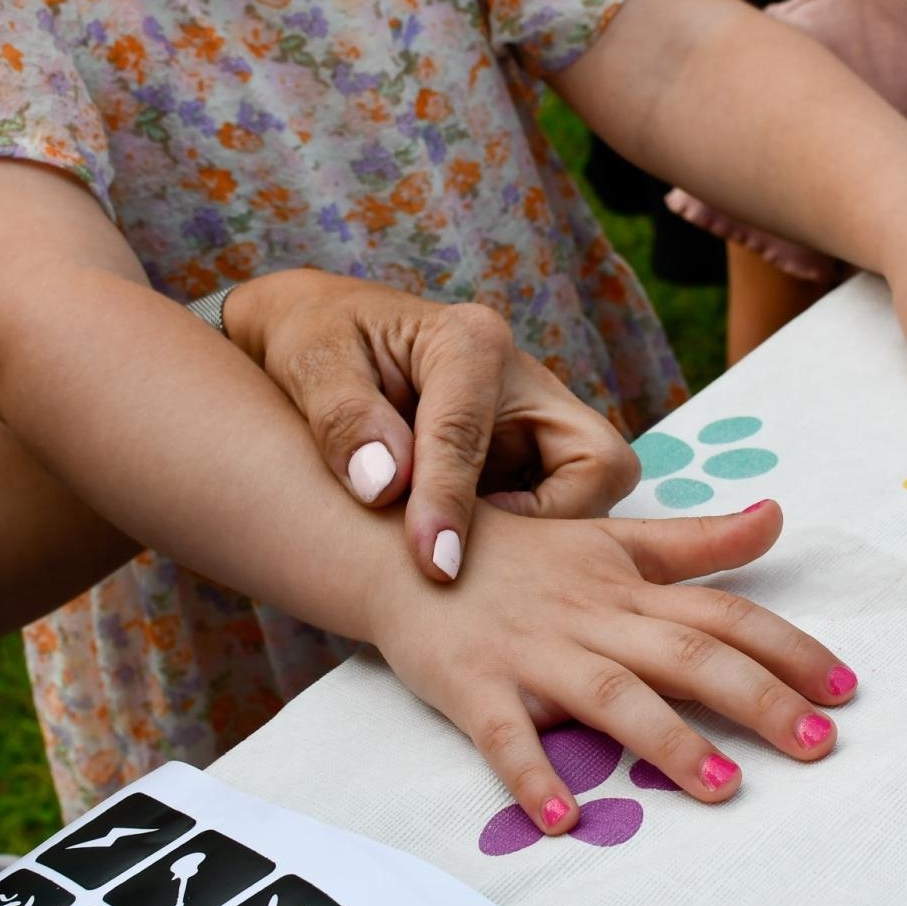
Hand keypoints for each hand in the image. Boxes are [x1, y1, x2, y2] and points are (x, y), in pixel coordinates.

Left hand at [223, 270, 640, 580]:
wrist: (325, 343)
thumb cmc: (318, 343)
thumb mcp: (310, 361)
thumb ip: (343, 416)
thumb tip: (383, 485)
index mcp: (471, 341)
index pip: (474, 436)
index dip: (452, 502)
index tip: (433, 564)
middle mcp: (526, 383)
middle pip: (596, 467)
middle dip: (552, 524)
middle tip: (469, 557)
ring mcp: (539, 426)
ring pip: (591, 495)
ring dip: (541, 537)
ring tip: (459, 556)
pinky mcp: (534, 463)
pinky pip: (561, 512)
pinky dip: (524, 542)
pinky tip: (462, 551)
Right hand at [371, 500, 858, 834]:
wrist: (404, 542)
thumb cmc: (520, 553)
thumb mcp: (611, 537)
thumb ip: (695, 541)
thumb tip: (777, 515)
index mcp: (628, 584)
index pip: (723, 613)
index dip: (788, 648)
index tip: (845, 688)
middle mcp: (591, 616)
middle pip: (687, 654)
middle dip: (757, 699)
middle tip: (818, 746)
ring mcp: (531, 651)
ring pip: (611, 694)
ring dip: (669, 741)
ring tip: (724, 788)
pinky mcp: (472, 683)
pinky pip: (504, 733)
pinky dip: (531, 774)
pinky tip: (564, 818)